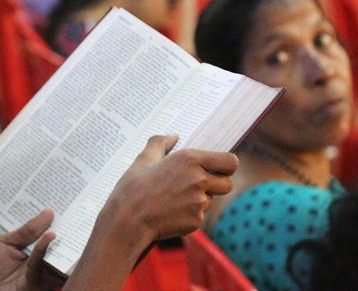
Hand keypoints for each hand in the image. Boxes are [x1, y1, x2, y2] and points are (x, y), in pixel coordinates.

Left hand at [0, 208, 64, 290]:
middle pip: (59, 246)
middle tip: (73, 212)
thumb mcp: (7, 242)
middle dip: (67, 230)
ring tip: (64, 221)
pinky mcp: (36, 284)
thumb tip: (49, 212)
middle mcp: (42, 261)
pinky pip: (42, 265)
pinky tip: (50, 236)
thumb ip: (27, 231)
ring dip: (61, 240)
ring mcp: (41, 273)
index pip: (51, 234)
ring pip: (56, 256)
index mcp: (37, 250)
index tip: (68, 204)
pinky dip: (45, 249)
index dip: (60, 221)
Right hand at [104, 133, 238, 242]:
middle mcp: (199, 179)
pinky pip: (199, 216)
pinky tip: (170, 212)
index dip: (227, 166)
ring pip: (211, 201)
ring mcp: (199, 202)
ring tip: (175, 199)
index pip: (230, 162)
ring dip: (200, 200)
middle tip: (198, 185)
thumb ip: (160, 143)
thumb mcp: (143, 159)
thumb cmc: (132, 188)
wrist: (126, 221)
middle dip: (217, 185)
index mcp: (190, 159)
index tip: (219, 168)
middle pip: (227, 184)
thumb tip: (172, 135)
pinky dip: (189, 215)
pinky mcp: (196, 221)